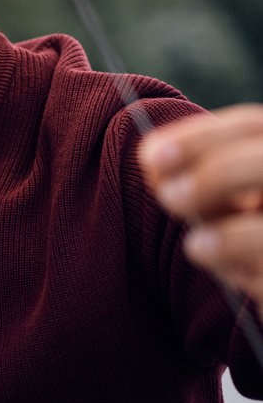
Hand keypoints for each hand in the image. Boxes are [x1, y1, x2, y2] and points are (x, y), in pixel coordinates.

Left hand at [141, 104, 262, 301]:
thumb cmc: (247, 238)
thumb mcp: (222, 203)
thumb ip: (193, 178)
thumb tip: (151, 157)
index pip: (252, 127)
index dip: (201, 138)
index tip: (149, 155)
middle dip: (219, 175)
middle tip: (169, 197)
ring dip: (234, 236)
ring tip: (197, 246)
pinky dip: (252, 274)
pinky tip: (231, 276)